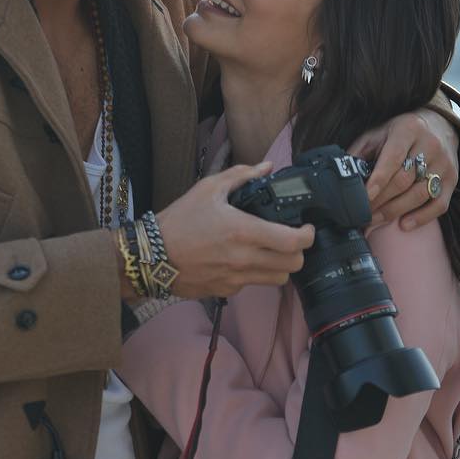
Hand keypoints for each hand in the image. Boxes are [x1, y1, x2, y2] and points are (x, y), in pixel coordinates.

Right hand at [155, 163, 314, 297]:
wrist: (151, 256)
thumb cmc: (178, 221)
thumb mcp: (208, 189)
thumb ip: (242, 176)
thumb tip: (266, 168)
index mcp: (244, 231)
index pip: (293, 242)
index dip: (308, 236)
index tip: (306, 228)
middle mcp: (244, 259)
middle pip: (292, 265)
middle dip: (298, 252)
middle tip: (290, 240)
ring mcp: (236, 278)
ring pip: (277, 280)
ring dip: (280, 265)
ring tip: (270, 251)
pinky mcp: (226, 291)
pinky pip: (252, 285)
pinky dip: (254, 274)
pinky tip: (242, 260)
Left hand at [349, 108, 459, 229]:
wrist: (440, 126)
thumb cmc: (401, 133)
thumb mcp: (380, 133)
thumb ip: (361, 151)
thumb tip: (342, 174)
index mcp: (408, 129)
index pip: (393, 158)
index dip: (378, 180)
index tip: (364, 197)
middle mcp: (430, 145)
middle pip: (404, 180)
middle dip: (381, 200)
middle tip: (362, 215)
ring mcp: (444, 163)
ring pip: (420, 194)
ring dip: (395, 211)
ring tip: (375, 221)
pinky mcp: (453, 179)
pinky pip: (440, 204)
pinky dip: (422, 217)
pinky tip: (404, 224)